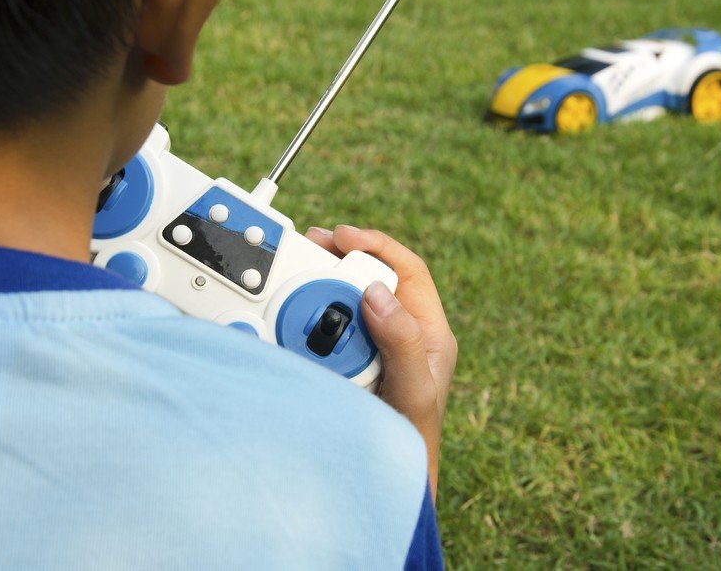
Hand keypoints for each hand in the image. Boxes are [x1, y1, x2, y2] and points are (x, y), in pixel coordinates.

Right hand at [304, 225, 457, 500]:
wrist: (392, 483)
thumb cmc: (410, 438)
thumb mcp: (413, 388)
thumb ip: (400, 340)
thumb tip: (376, 292)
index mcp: (428, 331)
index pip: (408, 271)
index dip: (376, 245)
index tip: (342, 237)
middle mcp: (401, 333)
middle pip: (373, 277)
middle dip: (341, 256)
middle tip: (310, 244)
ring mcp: (373, 347)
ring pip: (347, 300)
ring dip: (322, 283)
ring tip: (296, 271)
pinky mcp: (348, 362)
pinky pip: (329, 328)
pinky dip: (310, 314)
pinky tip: (292, 311)